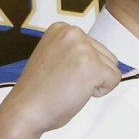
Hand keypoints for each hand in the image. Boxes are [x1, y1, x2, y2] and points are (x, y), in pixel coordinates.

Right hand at [0, 23, 121, 138]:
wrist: (24, 110)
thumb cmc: (40, 90)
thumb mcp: (56, 56)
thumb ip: (75, 50)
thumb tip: (103, 55)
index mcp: (62, 28)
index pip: (95, 48)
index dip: (82, 67)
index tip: (59, 73)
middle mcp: (73, 32)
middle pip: (107, 56)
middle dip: (91, 74)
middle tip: (64, 82)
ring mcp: (83, 48)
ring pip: (112, 68)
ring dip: (95, 82)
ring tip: (69, 86)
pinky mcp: (92, 65)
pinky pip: (115, 80)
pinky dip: (100, 92)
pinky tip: (76, 92)